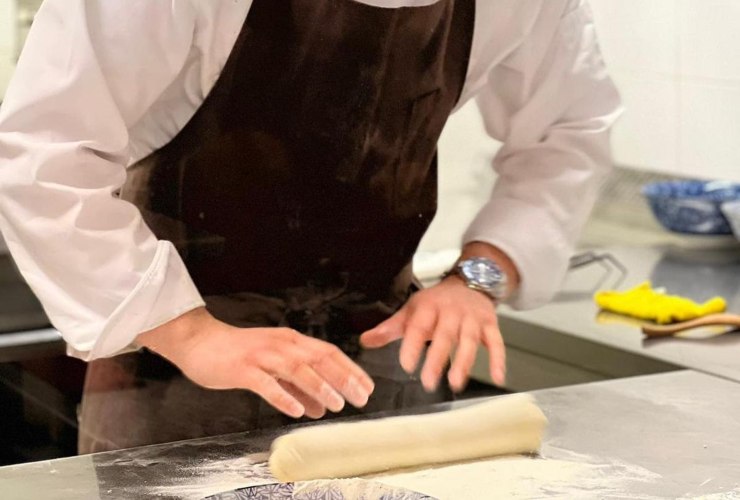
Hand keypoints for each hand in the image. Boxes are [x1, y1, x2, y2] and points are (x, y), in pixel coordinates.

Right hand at [137, 308, 373, 418]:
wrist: (199, 342)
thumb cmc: (238, 355)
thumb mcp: (273, 370)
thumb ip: (298, 388)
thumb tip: (322, 408)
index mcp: (291, 341)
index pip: (328, 353)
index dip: (350, 369)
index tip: (367, 386)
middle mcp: (281, 344)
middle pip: (318, 359)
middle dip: (343, 378)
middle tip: (361, 397)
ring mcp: (261, 355)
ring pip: (297, 369)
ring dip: (319, 387)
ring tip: (335, 404)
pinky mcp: (242, 368)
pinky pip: (265, 383)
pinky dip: (282, 396)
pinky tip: (295, 410)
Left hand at [360, 276, 505, 391]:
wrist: (471, 281)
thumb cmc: (437, 301)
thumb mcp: (412, 309)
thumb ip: (390, 328)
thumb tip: (365, 341)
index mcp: (428, 307)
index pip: (418, 326)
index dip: (412, 345)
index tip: (407, 364)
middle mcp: (451, 312)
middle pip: (445, 336)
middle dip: (437, 359)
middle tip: (428, 381)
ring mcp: (473, 319)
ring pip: (470, 341)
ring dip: (464, 362)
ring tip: (455, 383)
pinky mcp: (490, 325)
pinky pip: (497, 343)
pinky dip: (498, 360)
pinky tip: (497, 377)